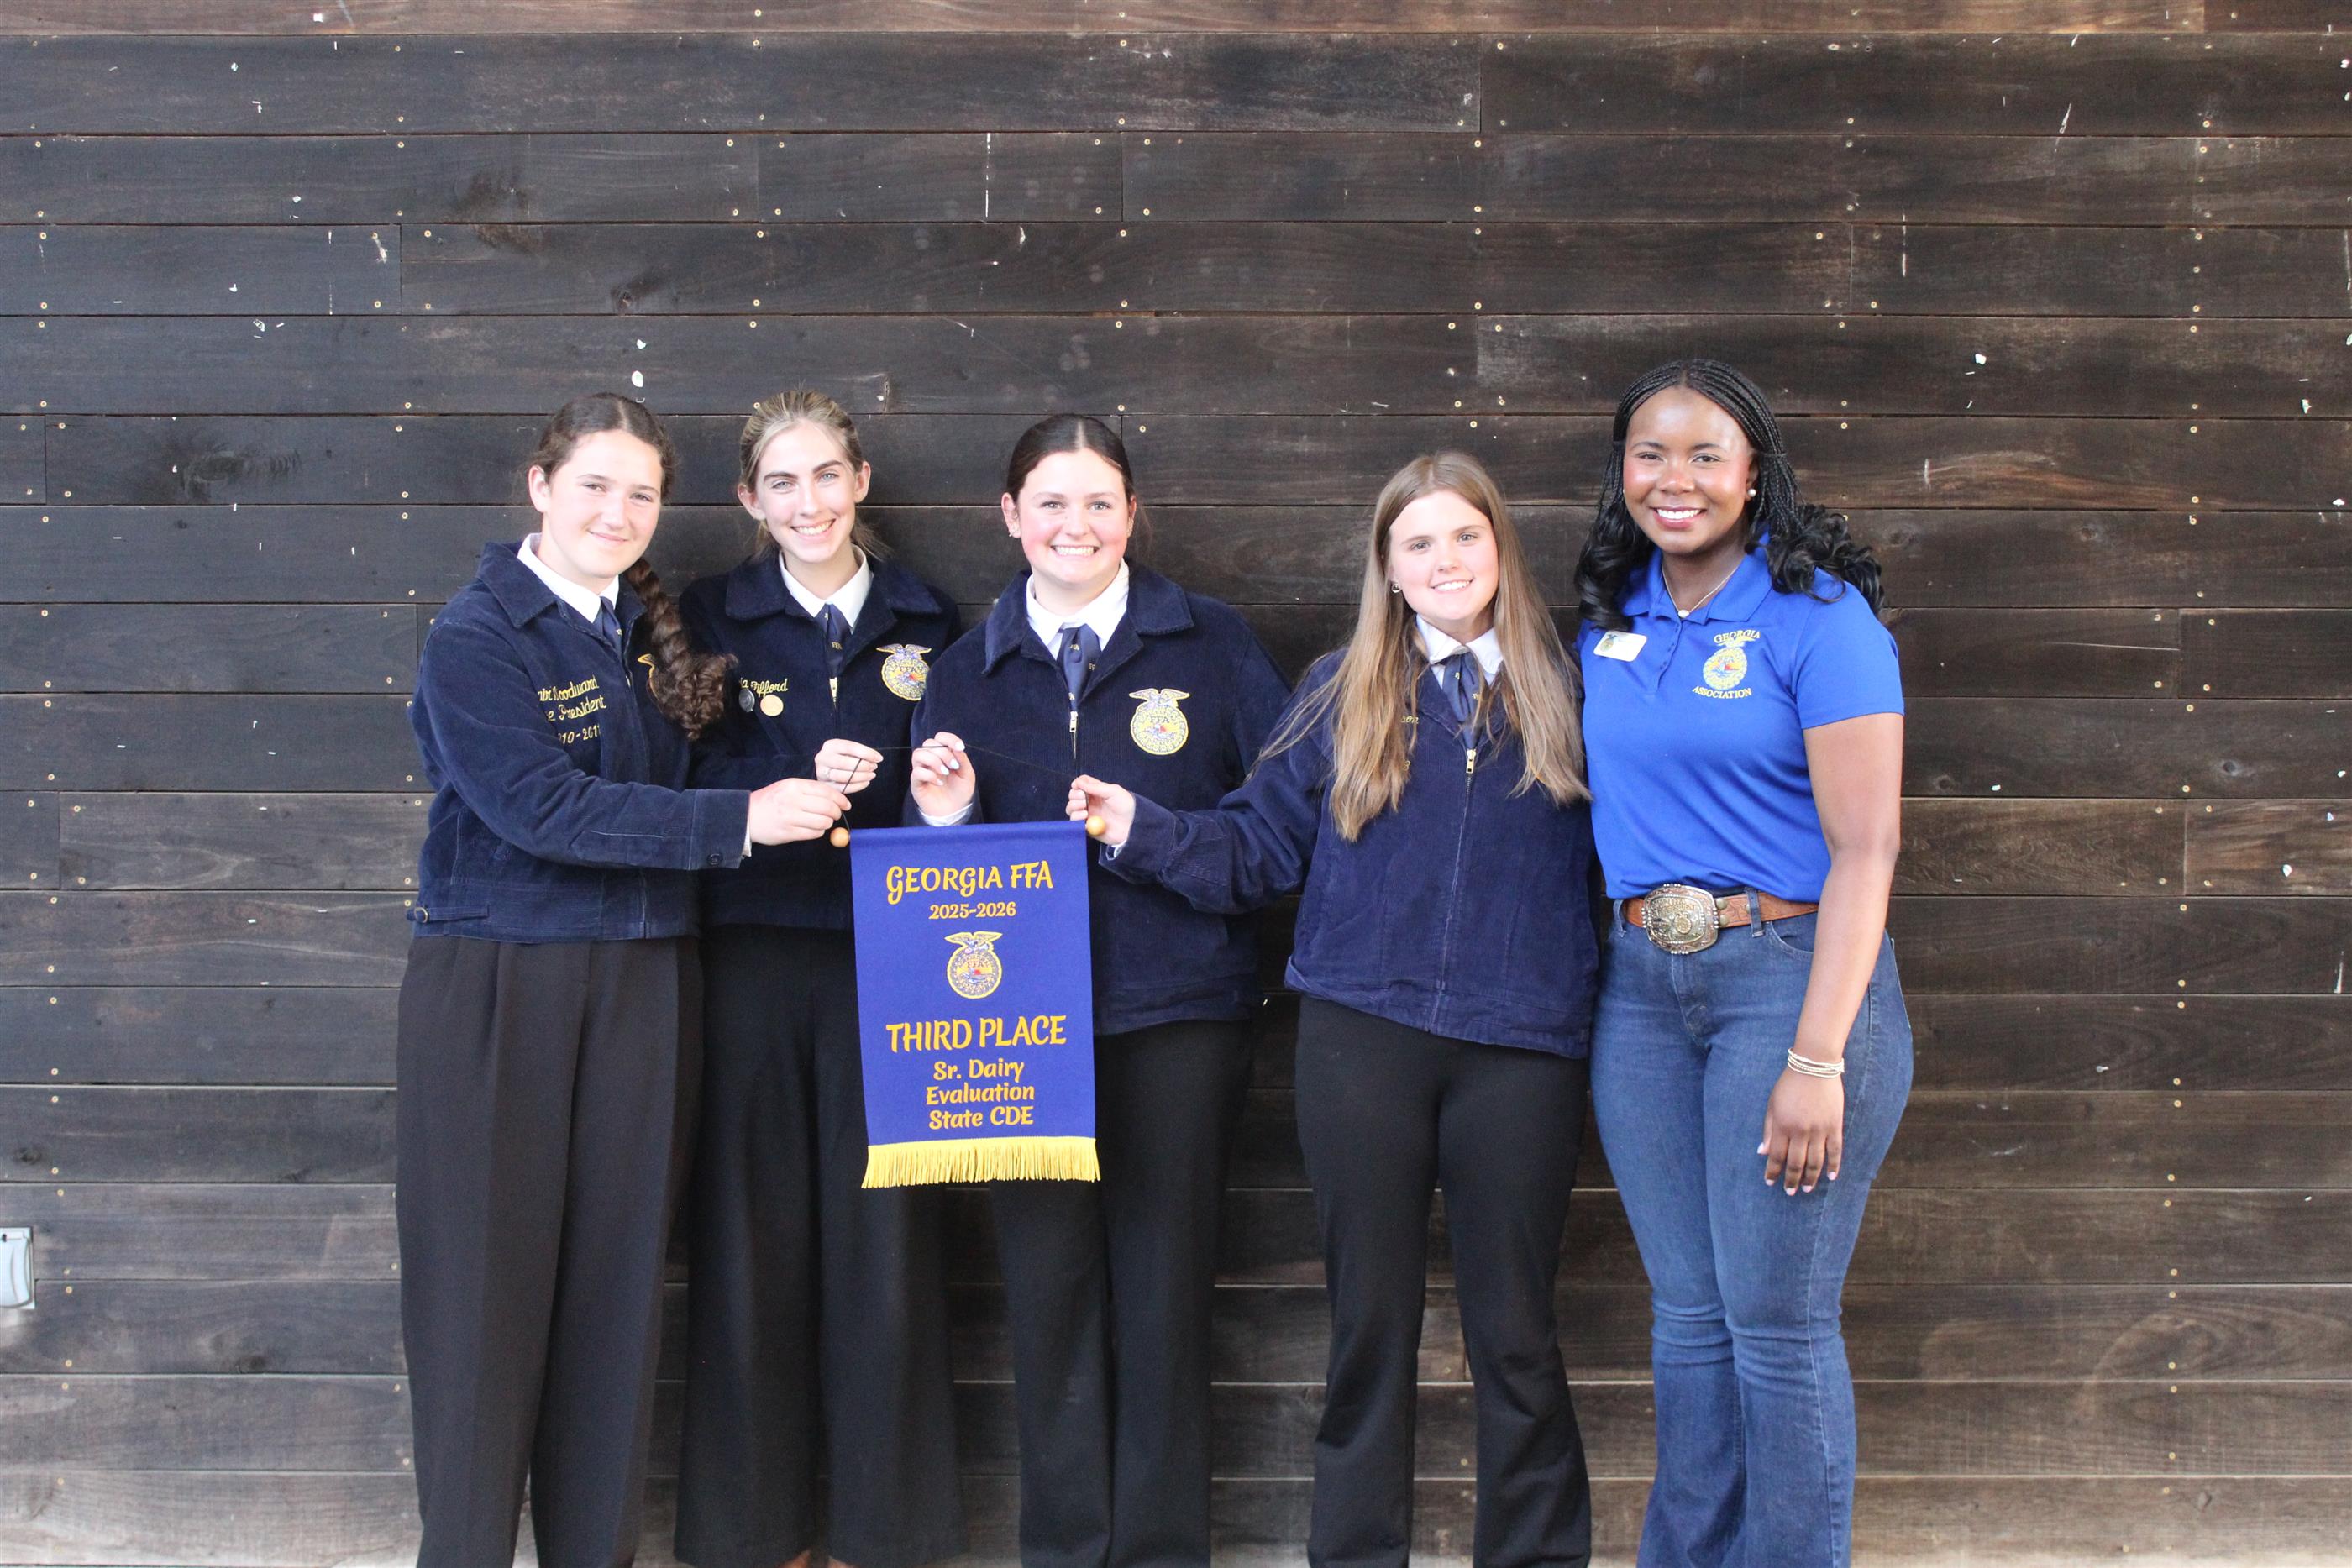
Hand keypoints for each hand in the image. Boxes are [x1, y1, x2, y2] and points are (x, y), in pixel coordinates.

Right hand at [747, 776, 851, 844]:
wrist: (747, 816)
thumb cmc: (771, 800)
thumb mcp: (788, 787)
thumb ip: (810, 790)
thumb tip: (836, 799)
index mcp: (794, 785)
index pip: (825, 791)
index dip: (840, 799)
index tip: (846, 805)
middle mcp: (793, 800)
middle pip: (827, 807)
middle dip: (836, 812)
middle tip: (836, 815)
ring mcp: (790, 818)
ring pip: (822, 822)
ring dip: (828, 823)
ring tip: (823, 822)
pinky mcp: (788, 833)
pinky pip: (813, 834)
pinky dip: (819, 832)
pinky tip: (814, 829)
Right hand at [812, 737, 883, 793]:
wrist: (827, 768)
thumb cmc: (842, 757)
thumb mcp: (849, 751)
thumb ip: (860, 753)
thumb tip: (876, 758)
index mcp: (830, 745)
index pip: (850, 747)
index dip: (866, 753)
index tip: (879, 758)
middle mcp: (822, 758)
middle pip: (844, 763)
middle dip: (863, 766)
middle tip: (873, 767)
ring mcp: (821, 773)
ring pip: (842, 777)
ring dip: (861, 776)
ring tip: (871, 775)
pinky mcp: (825, 786)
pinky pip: (842, 788)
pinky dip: (856, 786)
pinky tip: (866, 782)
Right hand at [908, 731, 974, 818]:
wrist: (954, 811)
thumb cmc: (960, 791)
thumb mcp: (967, 774)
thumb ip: (962, 759)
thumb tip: (956, 747)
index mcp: (942, 754)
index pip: (939, 737)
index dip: (949, 738)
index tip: (960, 748)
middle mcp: (930, 759)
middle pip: (928, 743)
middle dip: (943, 752)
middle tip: (953, 766)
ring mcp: (922, 770)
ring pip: (918, 753)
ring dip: (934, 760)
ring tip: (945, 772)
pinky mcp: (916, 783)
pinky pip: (916, 772)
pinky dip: (930, 775)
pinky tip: (940, 782)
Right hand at [1065, 774, 1135, 846]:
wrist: (1131, 826)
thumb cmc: (1125, 806)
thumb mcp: (1112, 791)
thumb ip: (1095, 786)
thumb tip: (1077, 781)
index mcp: (1096, 791)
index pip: (1081, 784)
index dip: (1077, 783)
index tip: (1077, 786)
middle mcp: (1090, 802)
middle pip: (1073, 795)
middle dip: (1074, 795)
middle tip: (1083, 798)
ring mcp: (1088, 814)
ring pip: (1071, 809)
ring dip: (1073, 806)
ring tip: (1084, 808)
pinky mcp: (1087, 827)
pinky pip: (1074, 822)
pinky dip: (1076, 818)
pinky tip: (1085, 816)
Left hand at [1759, 1068, 1843, 1194]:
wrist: (1814, 1066)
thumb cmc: (1789, 1084)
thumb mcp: (1772, 1104)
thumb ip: (1768, 1129)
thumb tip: (1762, 1152)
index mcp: (1782, 1126)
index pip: (1776, 1156)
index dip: (1773, 1171)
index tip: (1770, 1182)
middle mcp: (1800, 1131)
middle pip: (1796, 1163)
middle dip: (1791, 1180)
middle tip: (1790, 1192)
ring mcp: (1819, 1130)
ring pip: (1816, 1162)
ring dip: (1811, 1178)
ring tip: (1807, 1189)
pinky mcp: (1835, 1126)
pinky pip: (1836, 1151)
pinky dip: (1834, 1166)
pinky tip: (1831, 1178)